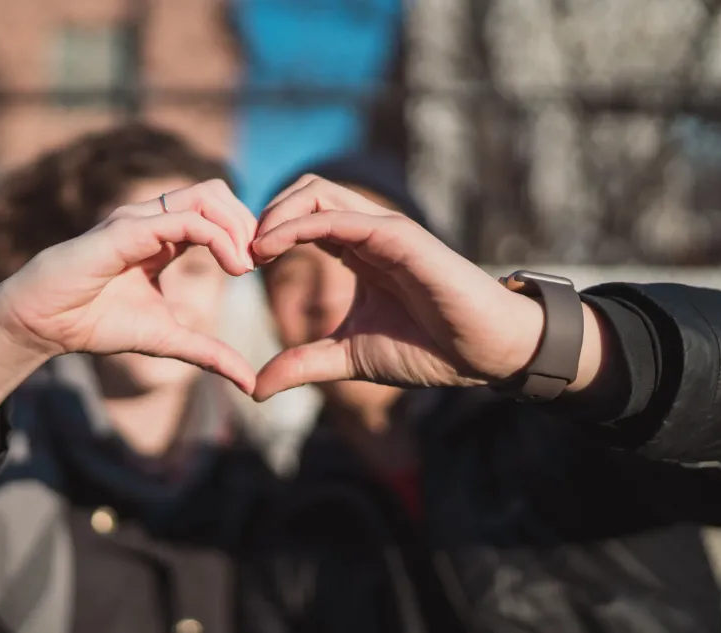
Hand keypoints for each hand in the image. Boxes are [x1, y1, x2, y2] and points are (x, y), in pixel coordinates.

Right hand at [0, 179, 258, 393]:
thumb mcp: (167, 340)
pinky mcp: (126, 230)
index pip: (216, 211)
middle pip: (217, 192)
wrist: (43, 324)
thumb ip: (209, 353)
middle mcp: (153, 219)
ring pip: (205, 196)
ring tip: (246, 265)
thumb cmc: (96, 323)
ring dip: (237, 226)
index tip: (262, 267)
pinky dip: (218, 237)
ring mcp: (139, 219)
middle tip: (261, 261)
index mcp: (163, 236)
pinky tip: (232, 267)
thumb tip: (249, 383)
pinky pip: (184, 220)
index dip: (246, 232)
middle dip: (248, 222)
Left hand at [251, 176, 548, 400]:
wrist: (482, 355)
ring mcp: (384, 229)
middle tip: (239, 253)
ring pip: (318, 192)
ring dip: (275, 213)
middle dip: (265, 214)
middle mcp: (368, 231)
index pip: (302, 217)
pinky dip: (298, 225)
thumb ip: (303, 364)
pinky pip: (340, 217)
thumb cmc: (427, 349)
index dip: (266, 232)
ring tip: (251, 250)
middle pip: (305, 191)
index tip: (238, 265)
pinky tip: (271, 249)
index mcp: (357, 250)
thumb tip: (255, 388)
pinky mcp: (399, 236)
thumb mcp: (348, 357)